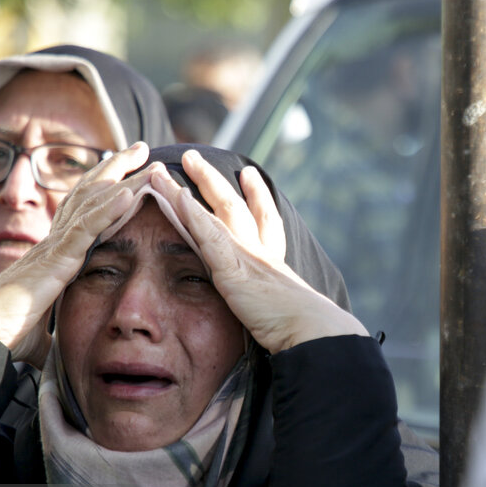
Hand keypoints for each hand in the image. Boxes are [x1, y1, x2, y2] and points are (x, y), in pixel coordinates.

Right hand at [0, 142, 150, 366]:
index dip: (107, 192)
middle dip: (116, 168)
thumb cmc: (2, 337)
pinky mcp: (54, 261)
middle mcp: (54, 244)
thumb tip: (67, 353)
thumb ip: (56, 337)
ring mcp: (53, 249)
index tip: (130, 176)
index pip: (85, 214)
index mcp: (54, 257)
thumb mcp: (42, 336)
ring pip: (92, 203)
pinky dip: (109, 208)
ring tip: (147, 158)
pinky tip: (130, 192)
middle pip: (89, 194)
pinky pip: (86, 228)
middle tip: (142, 147)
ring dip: (121, 178)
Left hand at [151, 149, 367, 352]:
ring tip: (175, 164)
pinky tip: (177, 195)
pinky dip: (193, 213)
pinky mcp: (232, 268)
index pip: (265, 220)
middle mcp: (261, 250)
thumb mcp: (285, 310)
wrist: (310, 329)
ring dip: (195, 185)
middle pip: (237, 204)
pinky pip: (208, 233)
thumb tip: (276, 315)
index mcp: (274, 261)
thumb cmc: (300, 327)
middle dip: (216, 179)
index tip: (250, 174)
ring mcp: (246, 255)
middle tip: (195, 157)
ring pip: (217, 210)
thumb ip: (275, 303)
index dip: (257, 195)